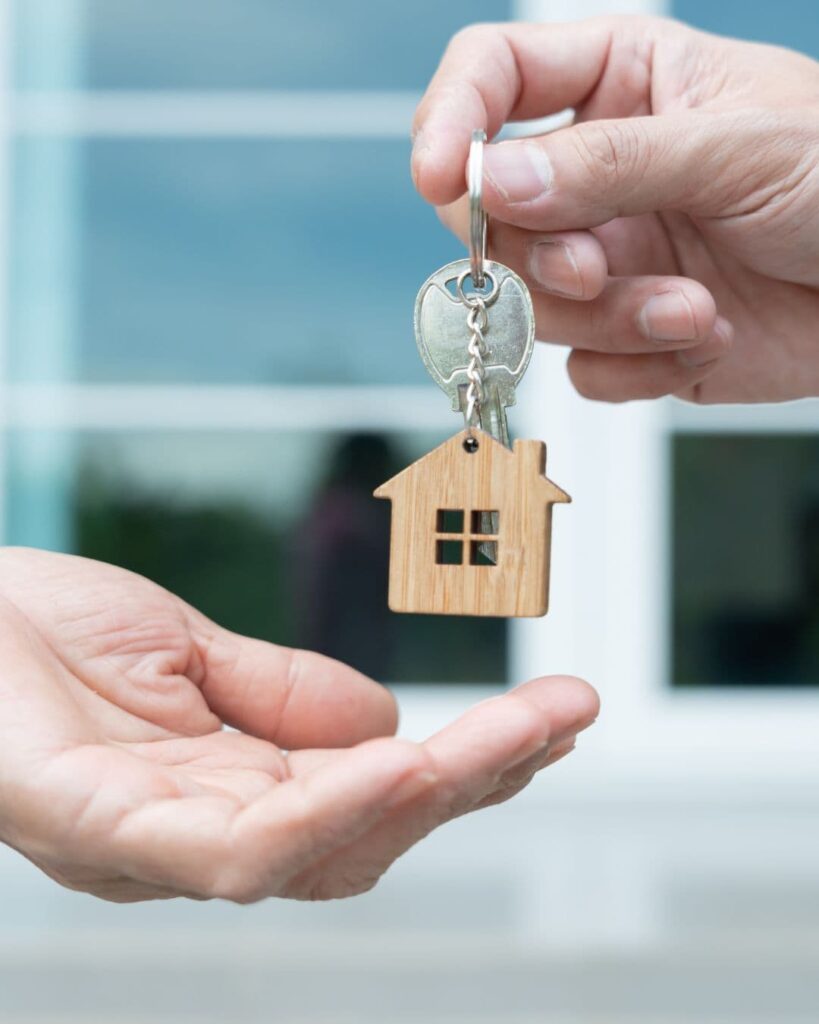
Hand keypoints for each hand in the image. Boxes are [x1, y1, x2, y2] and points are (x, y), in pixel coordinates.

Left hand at [0, 548, 597, 902]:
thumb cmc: (43, 635)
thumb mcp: (188, 649)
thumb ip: (285, 693)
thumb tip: (392, 721)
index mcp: (230, 791)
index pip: (372, 796)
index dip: (467, 767)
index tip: (549, 717)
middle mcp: (204, 835)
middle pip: (369, 833)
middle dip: (479, 780)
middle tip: (567, 716)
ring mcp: (155, 845)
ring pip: (323, 853)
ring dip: (433, 795)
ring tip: (518, 740)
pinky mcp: (100, 832)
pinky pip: (232, 852)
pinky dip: (328, 815)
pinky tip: (405, 765)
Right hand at [412, 16, 818, 403]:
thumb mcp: (735, 147)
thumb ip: (607, 163)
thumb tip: (488, 183)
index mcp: (618, 86)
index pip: (492, 78)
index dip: (452, 122)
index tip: (443, 178)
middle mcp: (595, 174)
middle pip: (491, 215)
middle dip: (539, 256)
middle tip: (594, 268)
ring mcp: (608, 256)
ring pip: (533, 304)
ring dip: (610, 317)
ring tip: (695, 309)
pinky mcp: (626, 333)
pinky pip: (583, 365)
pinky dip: (637, 365)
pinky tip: (707, 338)